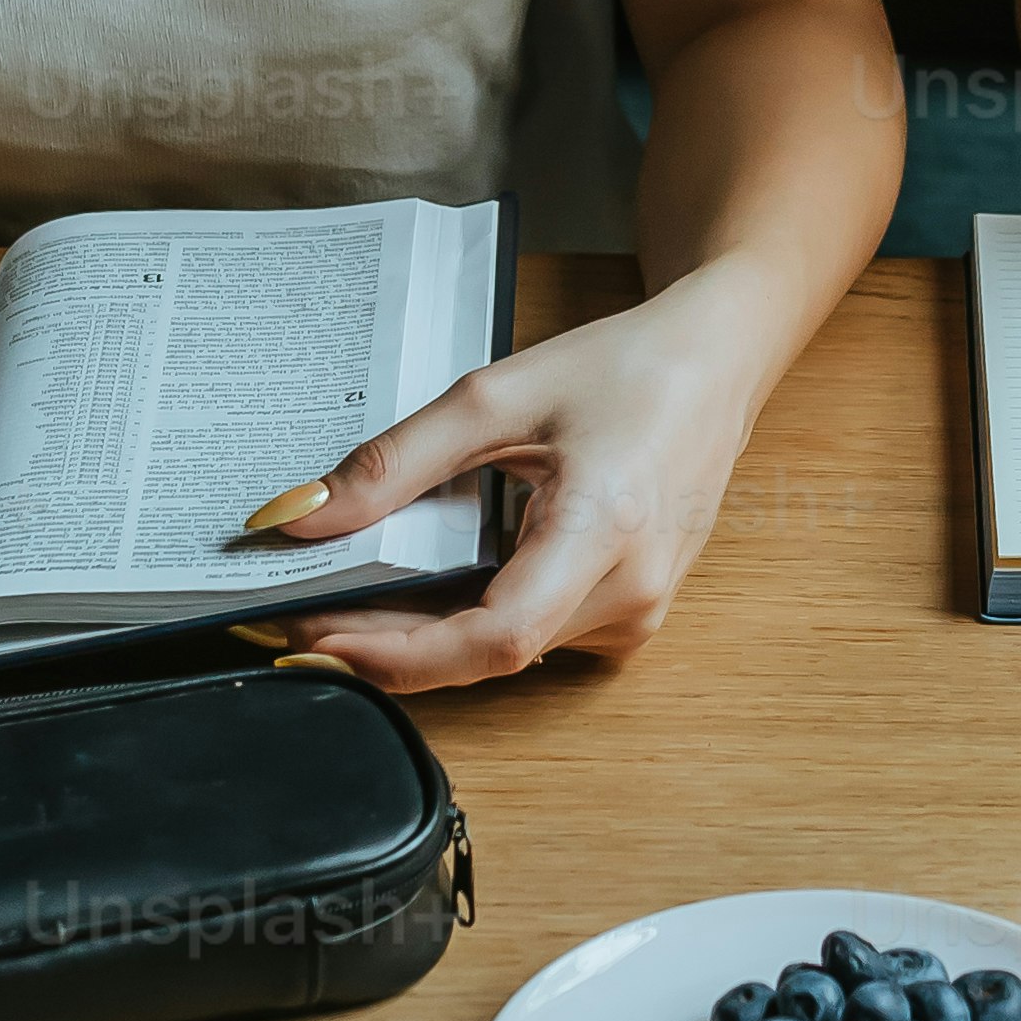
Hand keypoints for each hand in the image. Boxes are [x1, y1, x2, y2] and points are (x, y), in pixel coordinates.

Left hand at [242, 273, 769, 692]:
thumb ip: (395, 462)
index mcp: (606, 532)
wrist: (718, 364)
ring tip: (346, 598)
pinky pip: (533, 634)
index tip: (319, 639)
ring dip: (423, 635)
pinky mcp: (631, 613)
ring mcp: (637, 612)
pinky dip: (467, 620)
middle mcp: (631, 592)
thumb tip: (303, 517)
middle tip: (303, 610)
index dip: (399, 656)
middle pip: (487, 652)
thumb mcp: (497, 398)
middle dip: (387, 643)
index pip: (493, 637)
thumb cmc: (628, 370)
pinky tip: (418, 591)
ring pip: (506, 651)